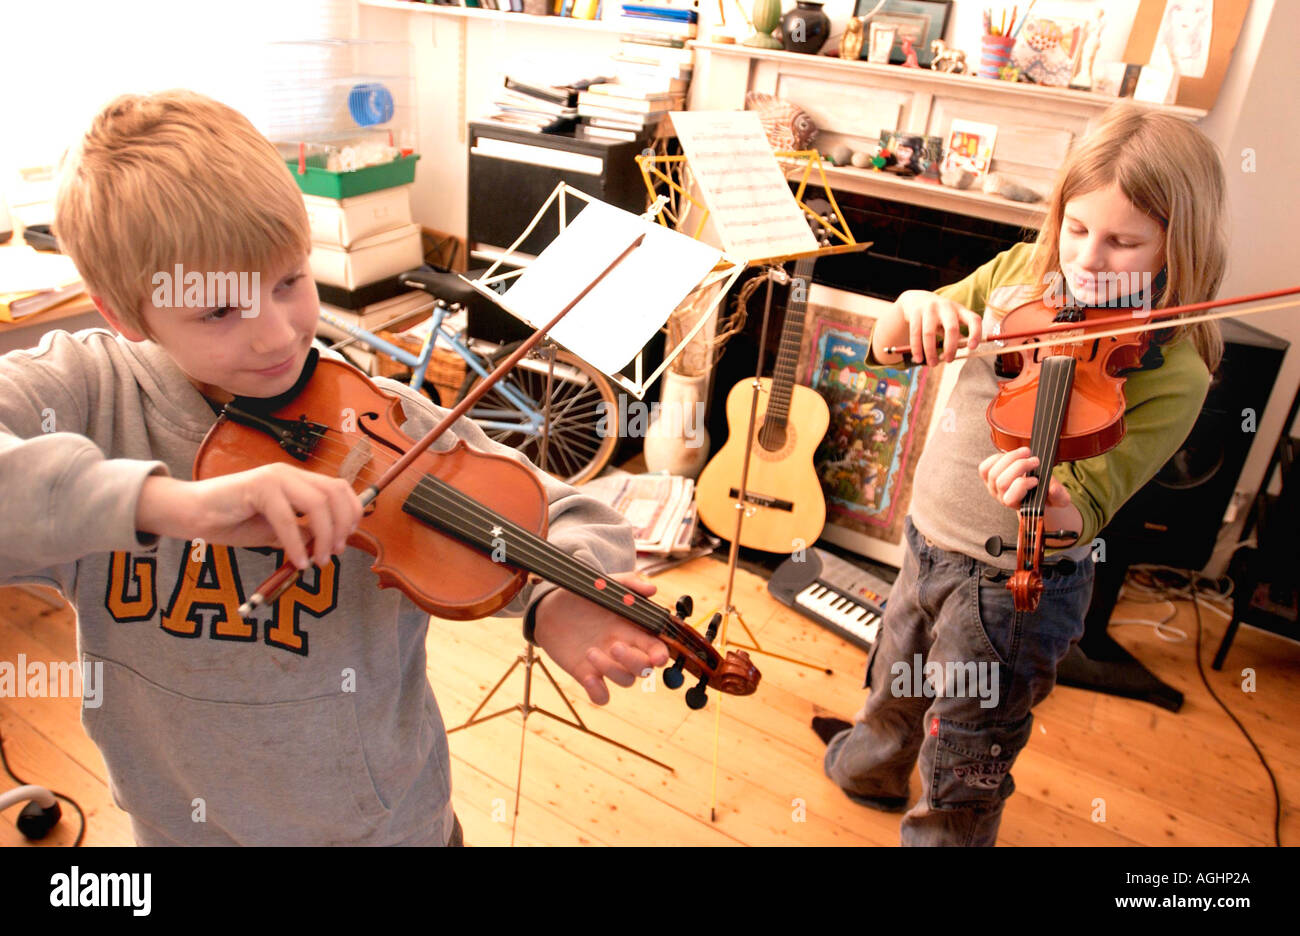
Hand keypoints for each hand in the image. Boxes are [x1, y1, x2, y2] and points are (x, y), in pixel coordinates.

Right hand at [136, 464, 363, 568]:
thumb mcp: (277, 530)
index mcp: (297, 480)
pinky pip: (287, 517)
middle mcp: (289, 474)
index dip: (350, 513)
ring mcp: (274, 478)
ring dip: (323, 536)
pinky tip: (297, 561)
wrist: (192, 514)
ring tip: (316, 561)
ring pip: (317, 503)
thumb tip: (326, 544)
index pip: (339, 488)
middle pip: (334, 493)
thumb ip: (302, 533)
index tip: (345, 540)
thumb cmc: (232, 521)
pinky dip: (296, 543)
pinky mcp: (257, 487)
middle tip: (333, 553)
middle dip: (342, 526)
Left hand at [532, 571, 670, 705]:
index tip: (657, 657)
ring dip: (612, 670)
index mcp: (632, 629)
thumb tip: (652, 589)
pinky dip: (599, 693)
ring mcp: (606, 664)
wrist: (549, 608)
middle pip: (644, 668)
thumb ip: (629, 583)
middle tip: (614, 646)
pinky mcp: (587, 674)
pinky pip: (602, 696)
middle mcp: (623, 649)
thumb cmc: (582, 595)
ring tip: (590, 651)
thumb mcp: (605, 584)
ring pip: (626, 680)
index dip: (660, 655)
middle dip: (635, 661)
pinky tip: (589, 678)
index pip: (656, 647)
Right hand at [894, 290, 982, 364]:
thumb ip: (957, 335)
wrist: (917, 298)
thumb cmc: (938, 315)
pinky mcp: (915, 312)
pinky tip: (918, 358)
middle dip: (950, 348)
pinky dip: (917, 348)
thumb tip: (961, 350)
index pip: (974, 320)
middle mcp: (946, 307)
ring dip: (931, 352)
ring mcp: (930, 308)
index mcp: (960, 310)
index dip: (976, 334)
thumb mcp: (950, 321)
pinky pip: (915, 333)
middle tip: (948, 361)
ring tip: (932, 364)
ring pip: (929, 333)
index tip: (972, 348)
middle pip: (951, 329)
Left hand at [978, 447, 1072, 509]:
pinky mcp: (988, 476)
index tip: (1037, 479)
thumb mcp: (1058, 497)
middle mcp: (1001, 497)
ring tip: (1027, 452)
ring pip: (993, 472)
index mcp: (1016, 505)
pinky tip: (1013, 455)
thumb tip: (1053, 489)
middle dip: (1020, 467)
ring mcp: (992, 486)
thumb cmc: (1045, 494)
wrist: (1034, 489)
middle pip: (1002, 481)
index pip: (1010, 498)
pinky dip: (998, 458)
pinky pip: (986, 466)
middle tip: (1035, 461)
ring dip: (1011, 458)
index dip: (1023, 485)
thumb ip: (1059, 495)